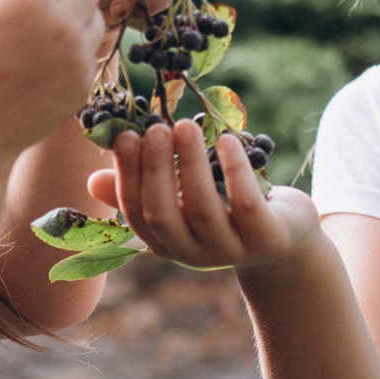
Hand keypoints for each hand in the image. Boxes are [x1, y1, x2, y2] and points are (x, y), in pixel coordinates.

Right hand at [87, 117, 319, 271]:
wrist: (285, 240)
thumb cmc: (226, 210)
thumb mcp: (183, 200)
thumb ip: (143, 189)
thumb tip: (93, 181)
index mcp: (166, 242)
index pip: (137, 212)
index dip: (128, 175)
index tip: (126, 135)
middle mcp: (193, 252)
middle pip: (163, 214)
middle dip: (156, 169)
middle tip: (157, 128)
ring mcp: (231, 250)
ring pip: (202, 209)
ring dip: (190, 164)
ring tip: (186, 126)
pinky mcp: (267, 239)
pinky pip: (246, 204)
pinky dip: (234, 170)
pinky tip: (227, 141)